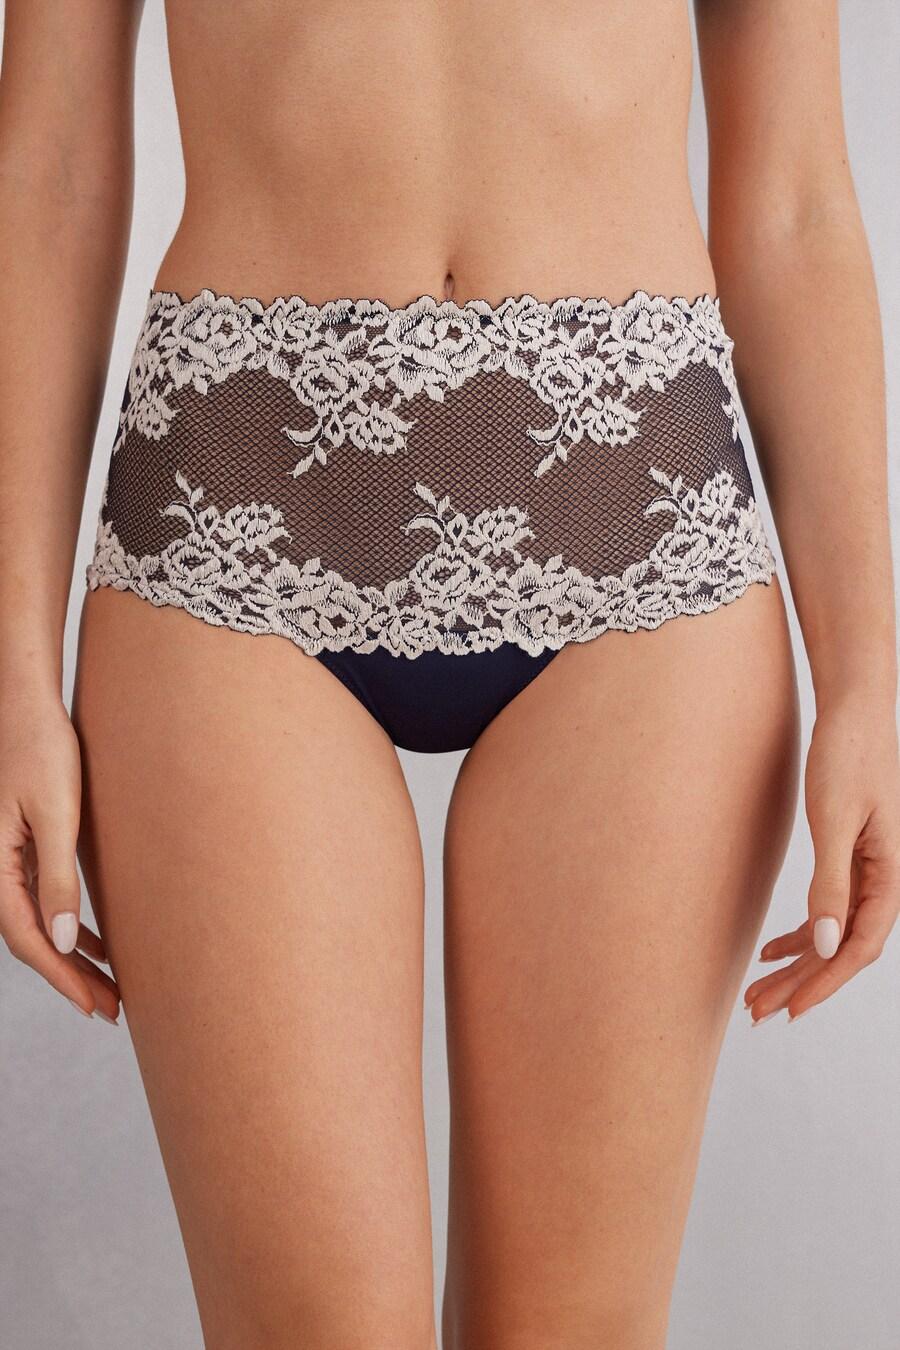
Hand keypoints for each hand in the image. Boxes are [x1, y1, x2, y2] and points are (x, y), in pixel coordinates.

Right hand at [0, 693, 119, 1022]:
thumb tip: (66, 941)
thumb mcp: (56, 813)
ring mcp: (8, 860)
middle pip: (33, 939)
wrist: (27, 703)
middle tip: (111, 1011)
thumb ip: (58, 877)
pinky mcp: (26, 847)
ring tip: (111, 988)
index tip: (94, 1004)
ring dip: (74, 957)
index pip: (27, 937)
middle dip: (71, 978)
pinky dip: (72, 927)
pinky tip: (100, 943)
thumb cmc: (41, 748)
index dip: (62, 976)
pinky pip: (44, 901)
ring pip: (41, 923)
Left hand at [744, 694, 899, 1024]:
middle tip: (757, 1011)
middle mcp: (884, 879)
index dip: (825, 981)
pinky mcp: (850, 856)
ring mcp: (868, 870)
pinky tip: (770, 950)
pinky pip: (829, 909)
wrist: (854, 710)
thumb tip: (824, 942)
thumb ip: (831, 883)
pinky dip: (799, 934)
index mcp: (891, 875)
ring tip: (756, 991)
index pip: (860, 947)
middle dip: (801, 982)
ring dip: (796, 964)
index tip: (790, 1009)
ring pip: (831, 932)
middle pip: (841, 947)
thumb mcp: (834, 820)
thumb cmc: (848, 755)